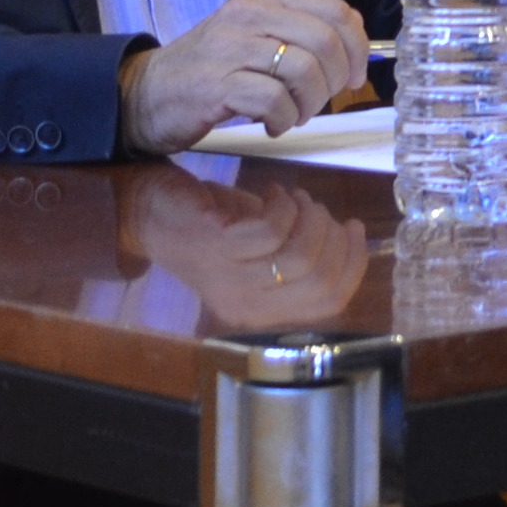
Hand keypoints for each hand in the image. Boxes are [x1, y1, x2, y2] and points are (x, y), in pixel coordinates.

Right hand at [123, 0, 373, 152]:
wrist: (144, 93)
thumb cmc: (209, 71)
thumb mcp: (255, 38)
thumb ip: (299, 37)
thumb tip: (355, 55)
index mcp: (264, 0)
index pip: (334, 11)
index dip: (357, 47)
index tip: (355, 77)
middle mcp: (249, 16)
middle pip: (325, 41)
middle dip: (336, 81)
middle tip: (320, 102)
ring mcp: (231, 48)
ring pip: (304, 71)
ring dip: (310, 104)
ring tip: (293, 115)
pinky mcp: (217, 84)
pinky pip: (275, 101)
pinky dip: (284, 120)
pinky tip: (272, 125)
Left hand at [124, 168, 370, 326]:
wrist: (151, 213)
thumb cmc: (212, 231)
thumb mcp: (260, 252)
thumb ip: (299, 256)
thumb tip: (348, 240)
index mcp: (262, 314)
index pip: (330, 303)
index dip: (353, 264)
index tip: (354, 229)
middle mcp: (247, 307)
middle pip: (320, 281)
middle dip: (335, 238)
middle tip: (321, 210)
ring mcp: (231, 279)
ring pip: (301, 257)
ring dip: (311, 218)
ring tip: (297, 199)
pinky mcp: (218, 247)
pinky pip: (273, 228)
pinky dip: (283, 203)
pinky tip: (273, 193)